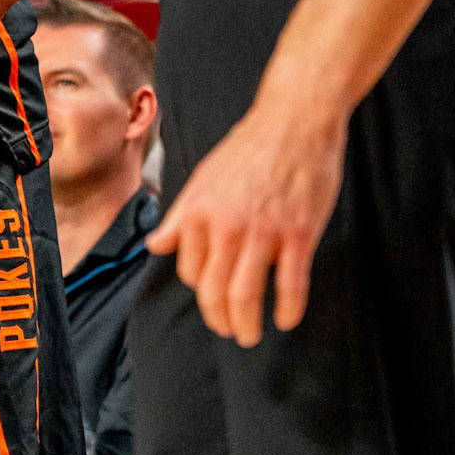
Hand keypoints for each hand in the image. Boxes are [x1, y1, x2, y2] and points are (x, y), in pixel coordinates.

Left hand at [147, 99, 345, 345]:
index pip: (191, 272)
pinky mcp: (299, 233)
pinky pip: (290, 286)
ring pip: (246, 296)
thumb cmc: (249, 147)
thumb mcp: (203, 178)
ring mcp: (264, 231)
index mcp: (199, 211)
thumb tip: (155, 246)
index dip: (201, 291)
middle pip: (214, 292)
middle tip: (230, 331)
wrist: (295, 119)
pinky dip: (287, 311)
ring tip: (251, 335)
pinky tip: (286, 320)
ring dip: (247, 325)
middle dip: (220, 320)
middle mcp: (226, 224)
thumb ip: (181, 216)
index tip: (213, 298)